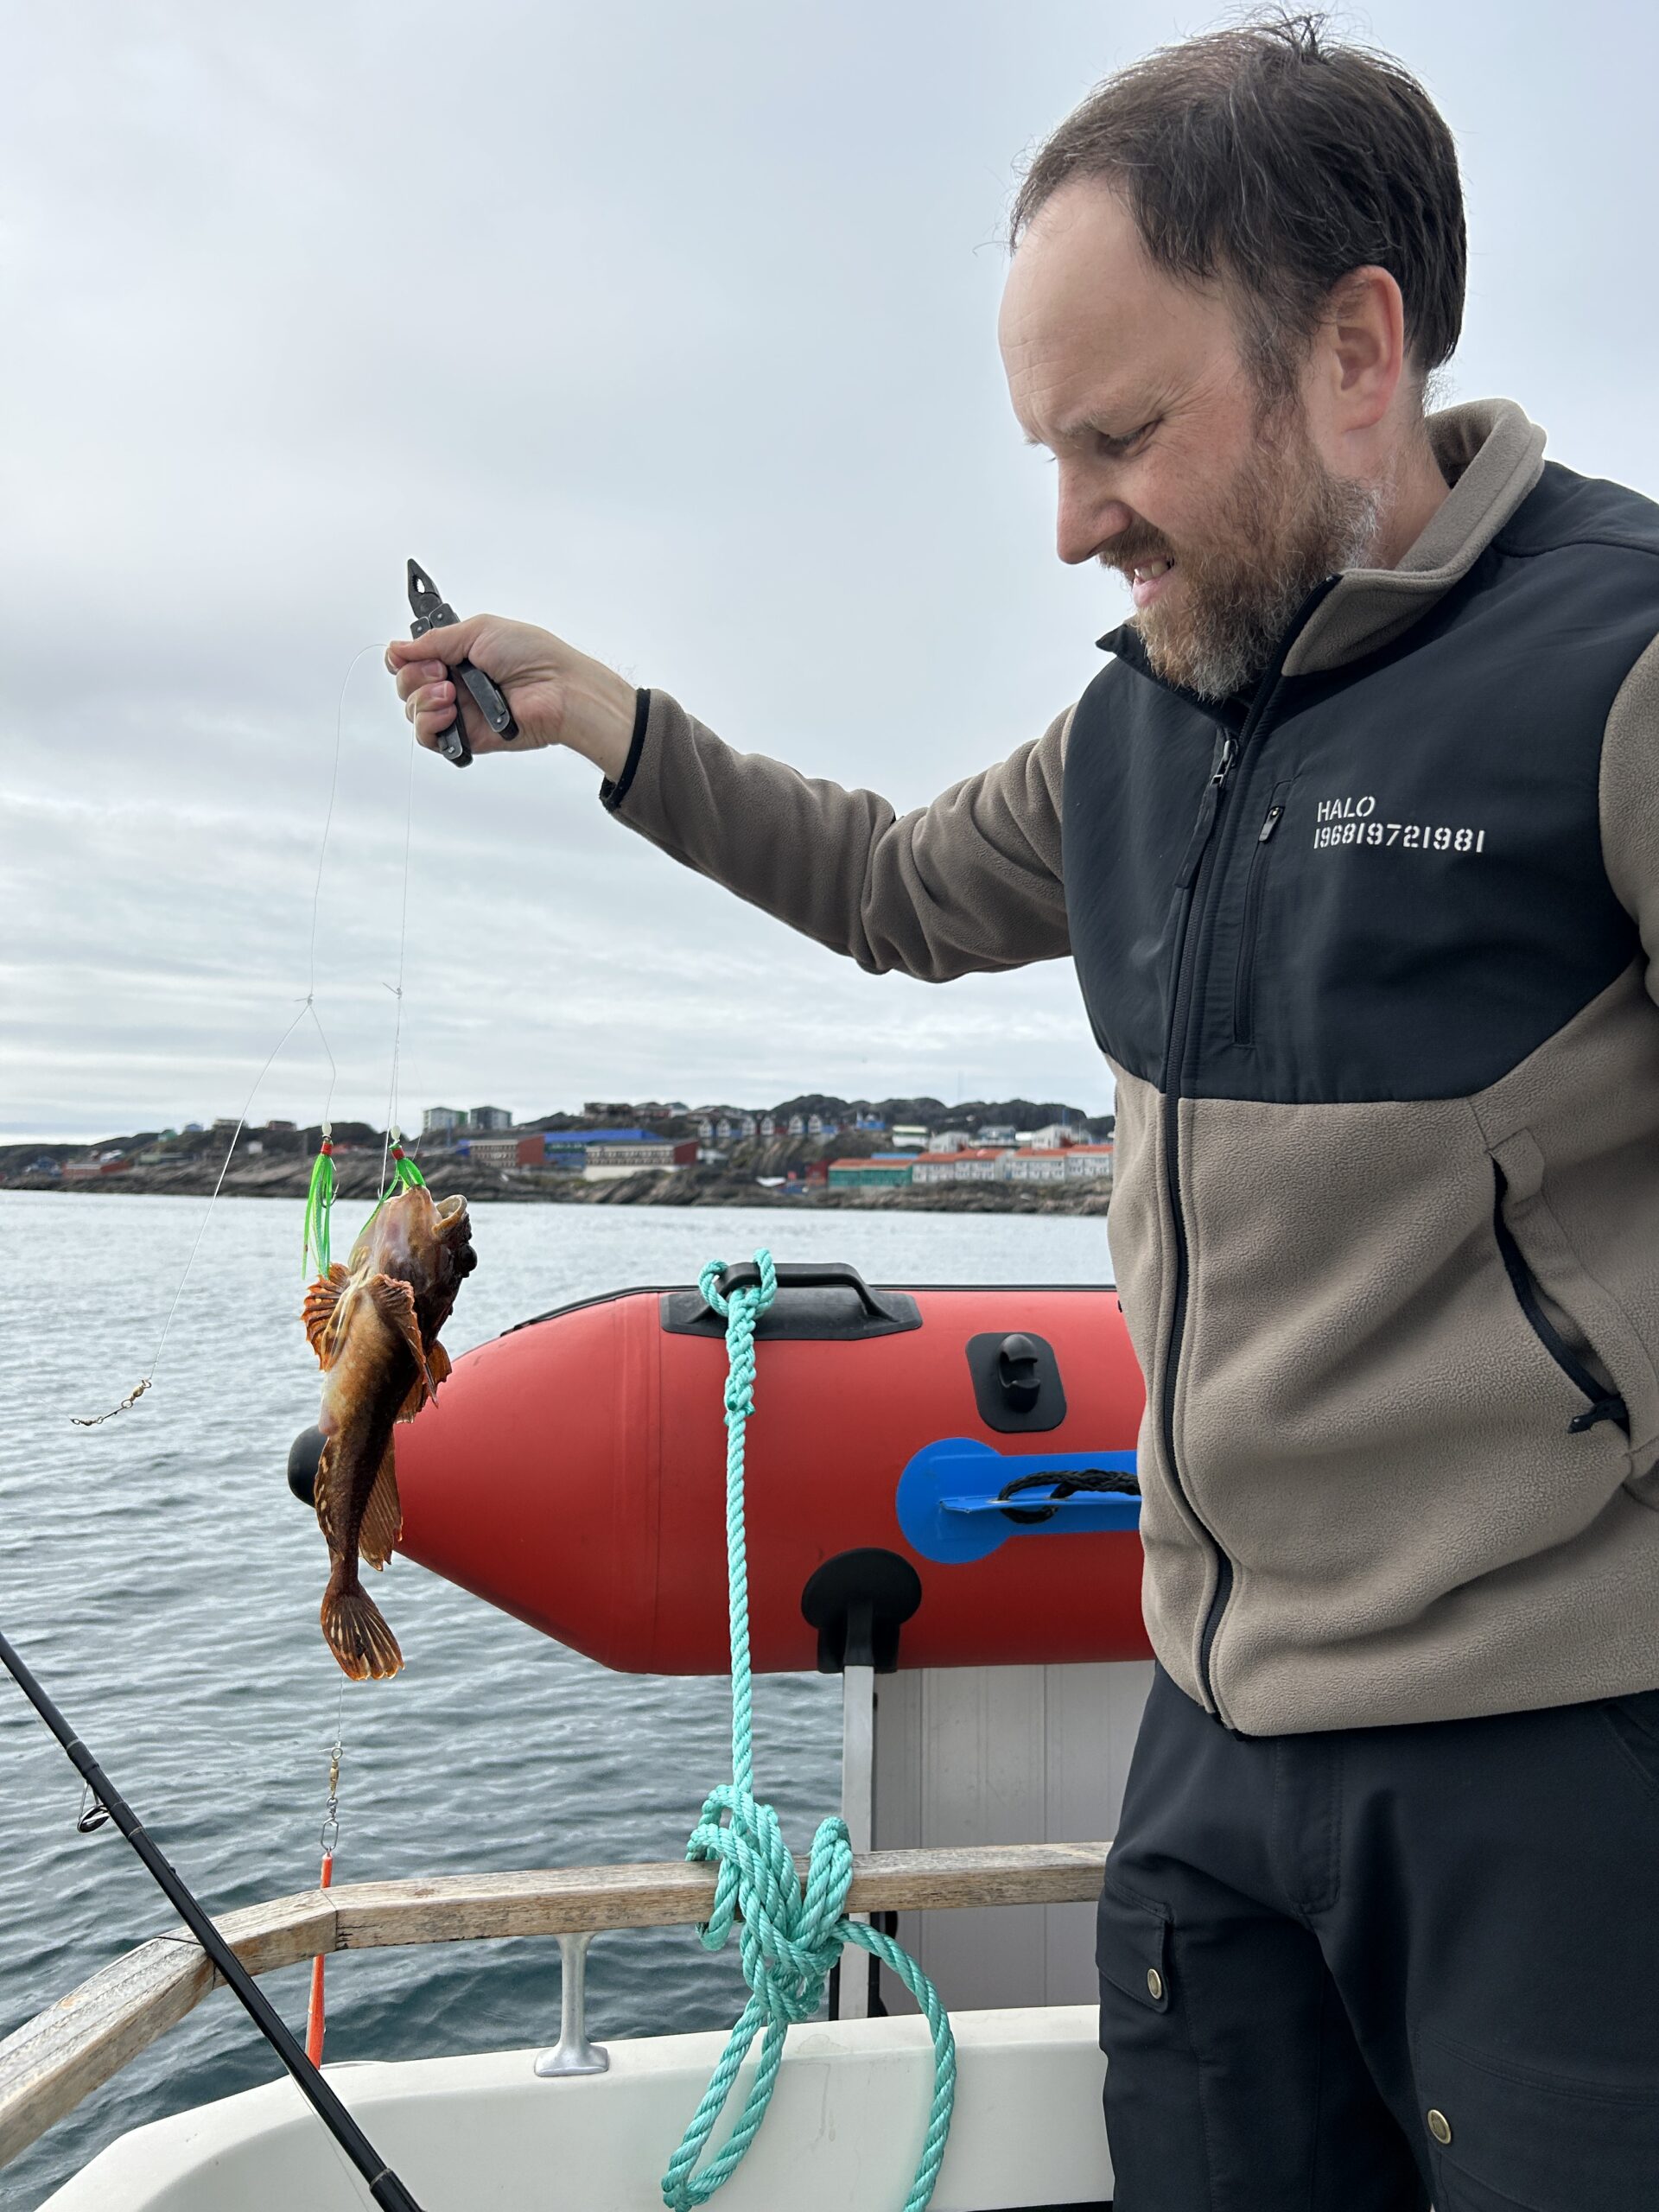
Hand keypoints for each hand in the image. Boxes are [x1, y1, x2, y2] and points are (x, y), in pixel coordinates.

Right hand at [385, 613, 636, 777]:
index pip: (413, 659)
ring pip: (413, 711)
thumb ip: (434, 641)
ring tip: (450, 694)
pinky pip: (429, 737)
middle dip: (415, 676)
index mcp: (458, 654)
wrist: (558, 690)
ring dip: (423, 699)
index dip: (404, 658)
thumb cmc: (533, 656)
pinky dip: (430, 724)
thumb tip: (398, 648)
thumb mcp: (478, 630)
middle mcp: (456, 683)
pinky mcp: (467, 737)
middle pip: (406, 685)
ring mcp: (460, 711)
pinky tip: (450, 712)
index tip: (408, 655)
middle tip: (442, 672)